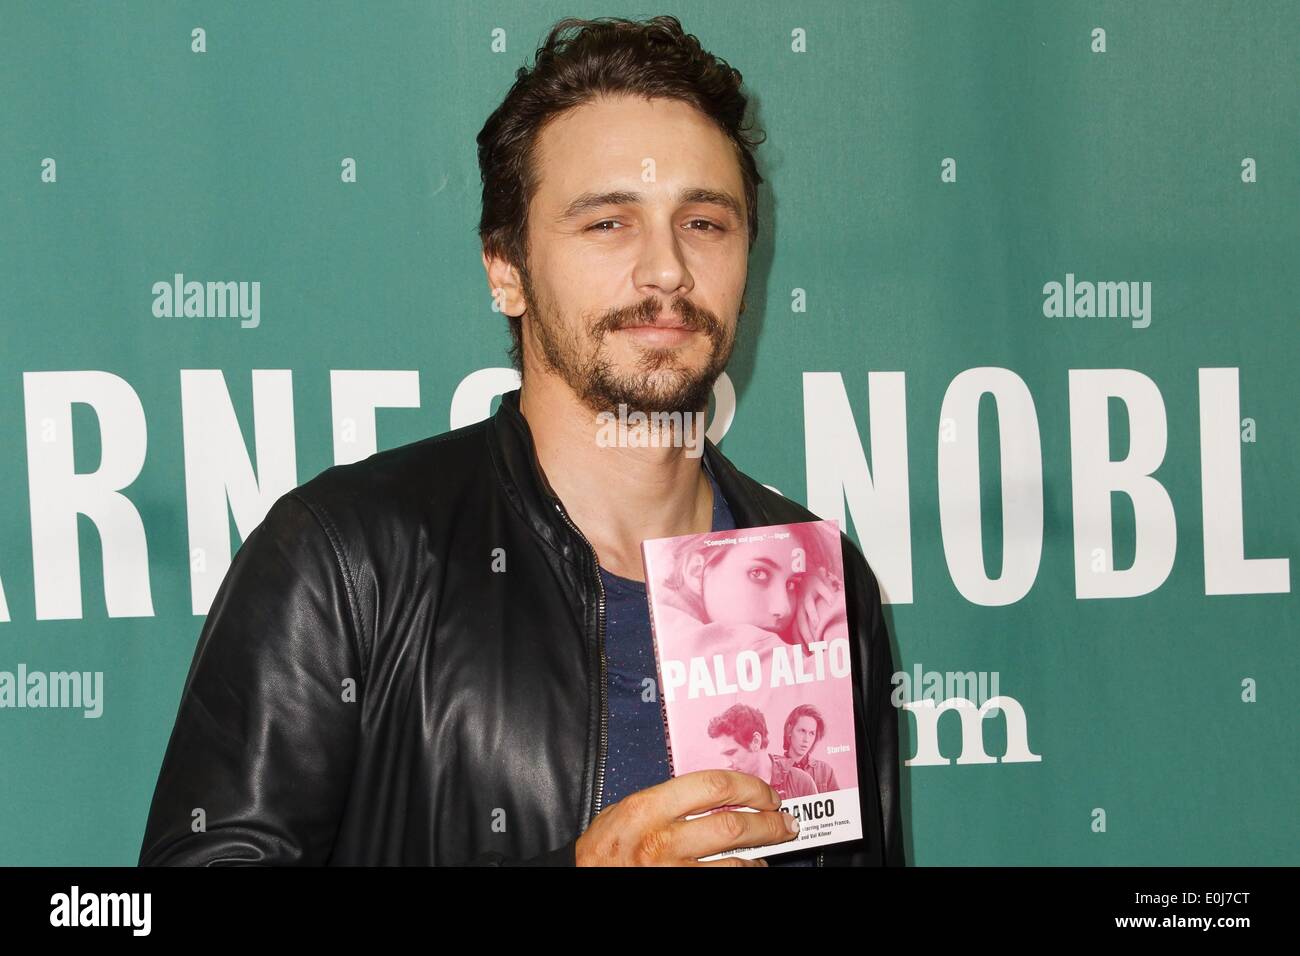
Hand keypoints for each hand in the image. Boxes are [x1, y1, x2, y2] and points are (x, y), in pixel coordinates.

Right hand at [575, 769, 800, 865]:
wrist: (580, 880)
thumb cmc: (601, 849)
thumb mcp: (626, 811)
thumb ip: (665, 799)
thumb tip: (714, 792)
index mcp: (649, 808)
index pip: (714, 786)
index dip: (750, 787)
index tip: (766, 792)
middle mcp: (662, 840)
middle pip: (733, 824)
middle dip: (769, 822)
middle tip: (786, 821)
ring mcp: (671, 872)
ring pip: (735, 863)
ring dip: (761, 855)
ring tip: (771, 849)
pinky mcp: (677, 892)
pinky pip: (722, 884)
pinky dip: (743, 876)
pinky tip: (749, 870)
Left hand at [793, 566, 846, 649]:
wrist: (805, 572)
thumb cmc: (807, 595)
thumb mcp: (803, 608)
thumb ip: (808, 623)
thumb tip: (812, 642)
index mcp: (798, 612)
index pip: (797, 631)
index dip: (800, 643)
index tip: (807, 655)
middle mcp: (801, 605)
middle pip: (802, 622)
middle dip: (806, 634)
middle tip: (813, 646)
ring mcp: (808, 594)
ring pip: (809, 605)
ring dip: (813, 614)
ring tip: (817, 624)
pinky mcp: (816, 584)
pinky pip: (822, 590)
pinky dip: (827, 595)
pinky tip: (833, 602)